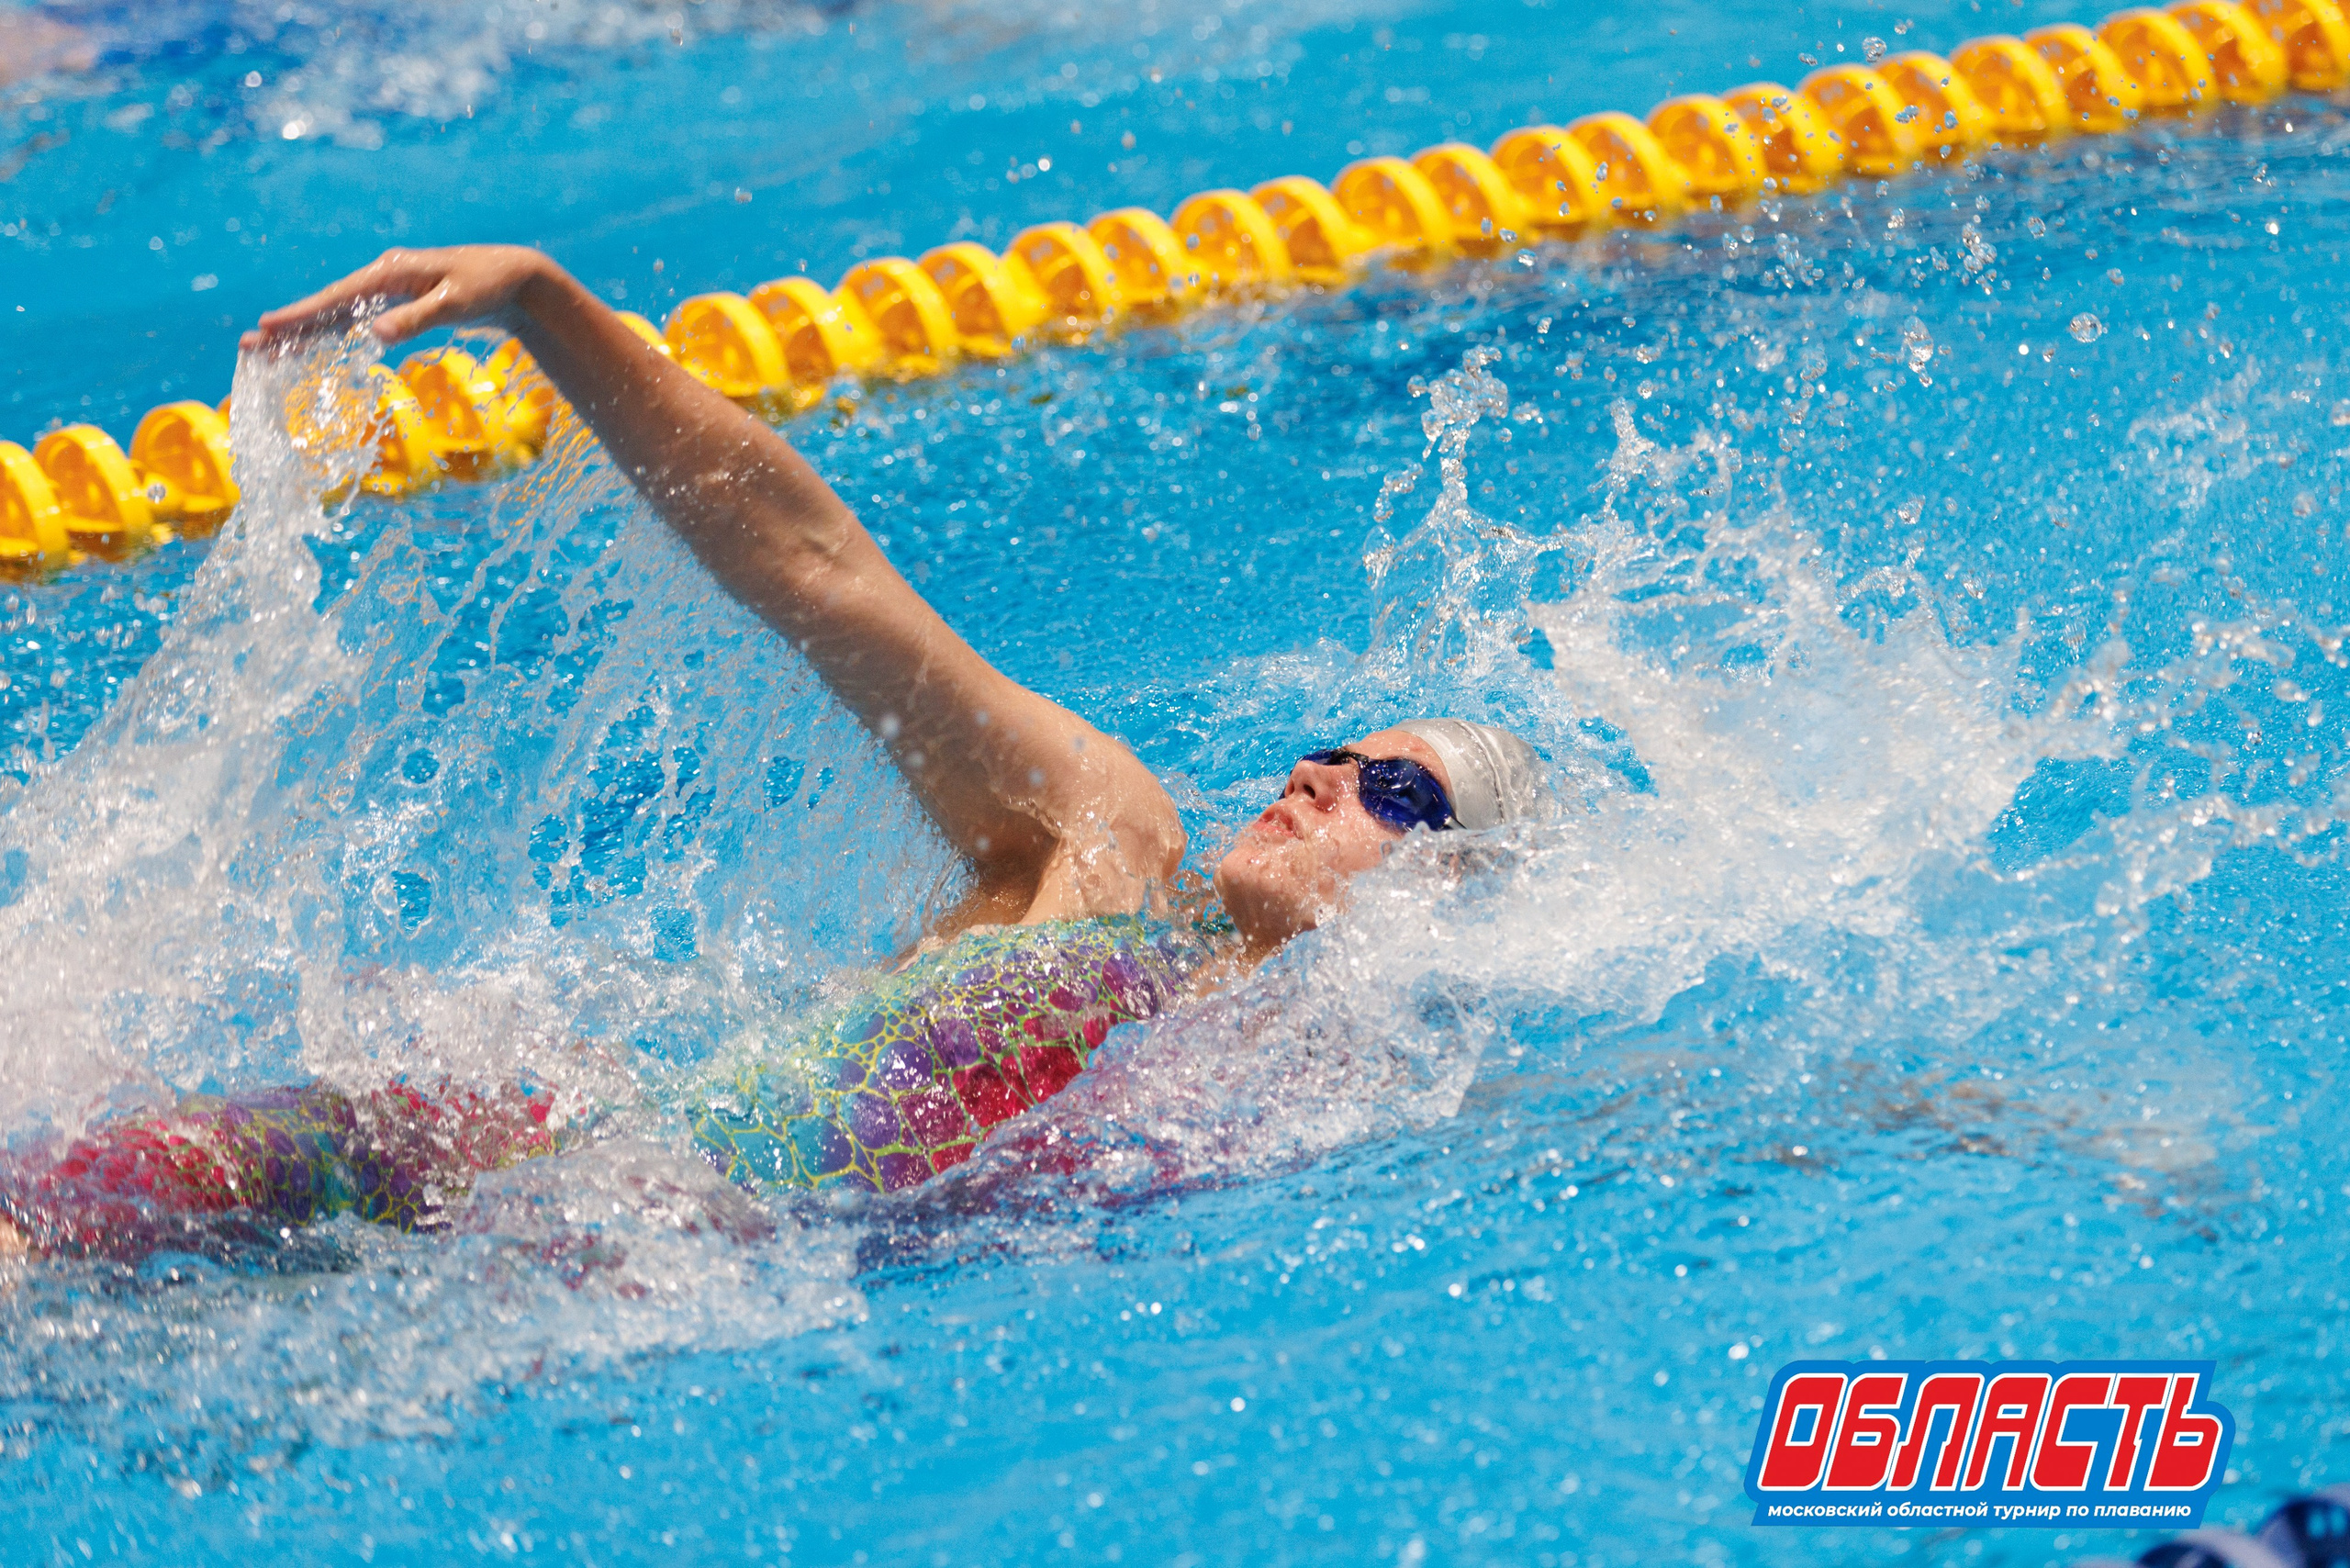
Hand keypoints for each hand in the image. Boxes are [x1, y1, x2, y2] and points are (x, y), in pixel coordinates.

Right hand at [240, 245, 555, 352]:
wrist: (514, 277)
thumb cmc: (486, 289)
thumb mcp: (455, 305)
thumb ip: (416, 318)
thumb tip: (375, 334)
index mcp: (390, 272)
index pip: (337, 298)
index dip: (302, 315)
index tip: (269, 326)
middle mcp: (382, 276)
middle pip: (327, 305)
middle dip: (289, 326)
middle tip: (249, 345)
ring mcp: (387, 288)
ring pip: (336, 312)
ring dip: (303, 330)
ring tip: (267, 348)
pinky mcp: (396, 300)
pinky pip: (354, 317)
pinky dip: (330, 331)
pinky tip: (308, 345)